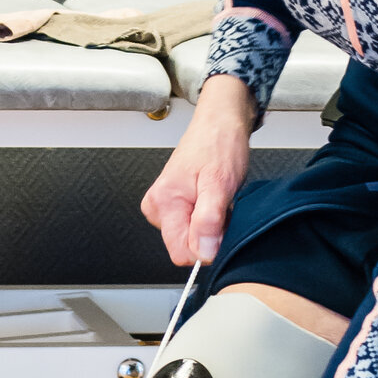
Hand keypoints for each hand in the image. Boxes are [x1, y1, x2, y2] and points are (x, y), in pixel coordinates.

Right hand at [141, 75, 253, 264]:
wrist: (219, 124)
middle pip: (186, 246)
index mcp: (164, 203)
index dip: (206, 246)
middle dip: (210, 233)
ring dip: (211, 224)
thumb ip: (209, 221)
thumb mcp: (219, 184)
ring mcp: (164, 206)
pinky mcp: (173, 205)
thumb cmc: (218, 145)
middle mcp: (158, 206)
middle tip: (220, 204)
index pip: (181, 252)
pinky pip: (193, 227)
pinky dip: (209, 217)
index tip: (219, 225)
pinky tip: (212, 199)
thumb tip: (203, 253)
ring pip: (192, 238)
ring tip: (217, 198)